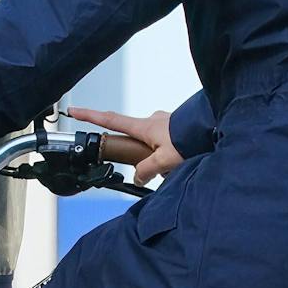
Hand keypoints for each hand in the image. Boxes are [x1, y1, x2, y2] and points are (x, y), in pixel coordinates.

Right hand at [65, 105, 182, 183]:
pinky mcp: (175, 126)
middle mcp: (151, 120)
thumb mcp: (165, 161)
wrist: (215, 129)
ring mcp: (164, 122)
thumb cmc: (191, 140)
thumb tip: (138, 176)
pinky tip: (183, 161)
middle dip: (139, 154)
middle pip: (133, 138)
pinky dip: (170, 153)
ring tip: (177, 167)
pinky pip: (167, 143)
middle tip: (154, 167)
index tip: (73, 111)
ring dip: (160, 157)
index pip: (110, 120)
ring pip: (152, 143)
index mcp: (143, 126)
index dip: (89, 116)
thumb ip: (147, 169)